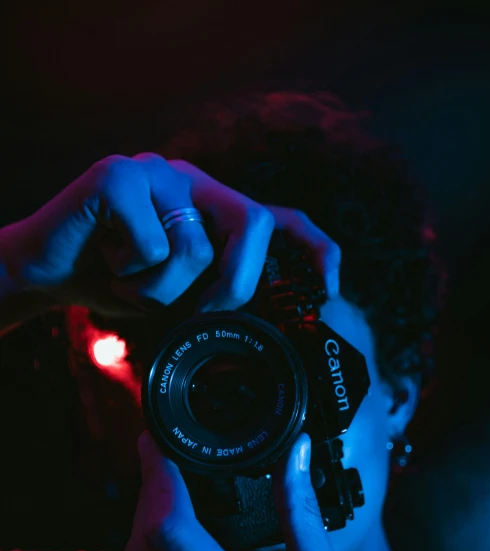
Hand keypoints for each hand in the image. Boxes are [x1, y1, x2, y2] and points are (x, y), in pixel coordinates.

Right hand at [2, 153, 340, 316]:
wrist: (45, 271)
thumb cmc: (115, 282)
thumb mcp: (178, 296)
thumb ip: (214, 295)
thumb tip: (259, 328)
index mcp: (212, 207)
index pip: (279, 218)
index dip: (315, 248)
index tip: (331, 289)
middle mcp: (192, 180)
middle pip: (253, 222)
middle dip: (234, 283)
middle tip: (200, 312)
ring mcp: (156, 171)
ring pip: (194, 246)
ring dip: (161, 291)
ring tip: (131, 285)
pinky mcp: (117, 175)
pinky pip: (150, 244)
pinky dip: (129, 275)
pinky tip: (108, 265)